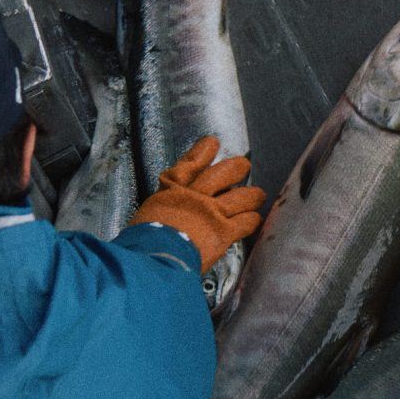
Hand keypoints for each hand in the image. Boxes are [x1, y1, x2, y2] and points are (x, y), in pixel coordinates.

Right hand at [130, 137, 264, 269]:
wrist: (152, 255)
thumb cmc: (141, 241)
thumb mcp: (144, 218)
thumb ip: (158, 214)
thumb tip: (157, 223)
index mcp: (170, 191)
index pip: (189, 165)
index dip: (202, 152)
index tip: (211, 143)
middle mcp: (195, 196)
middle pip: (222, 173)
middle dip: (235, 168)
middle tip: (243, 165)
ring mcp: (212, 212)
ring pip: (241, 196)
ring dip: (252, 195)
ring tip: (258, 195)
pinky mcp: (224, 231)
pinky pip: (246, 221)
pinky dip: (252, 220)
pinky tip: (255, 219)